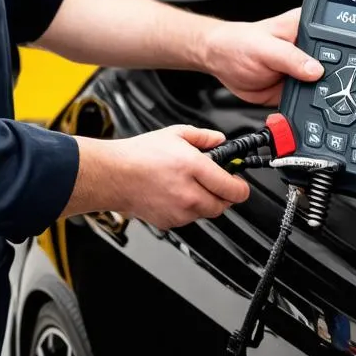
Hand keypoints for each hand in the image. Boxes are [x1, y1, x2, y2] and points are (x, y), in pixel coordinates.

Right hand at [68, 125, 249, 230]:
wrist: (114, 175)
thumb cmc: (139, 155)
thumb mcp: (176, 133)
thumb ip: (203, 137)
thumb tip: (219, 140)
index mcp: (194, 168)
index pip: (233, 189)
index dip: (241, 186)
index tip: (239, 182)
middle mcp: (189, 193)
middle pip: (224, 205)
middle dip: (224, 195)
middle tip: (217, 183)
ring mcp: (180, 211)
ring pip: (207, 213)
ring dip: (206, 202)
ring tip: (192, 186)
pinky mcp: (169, 222)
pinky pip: (189, 219)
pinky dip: (189, 209)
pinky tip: (177, 194)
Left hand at [203, 10, 323, 106]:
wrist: (219, 61)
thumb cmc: (238, 43)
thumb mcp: (265, 48)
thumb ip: (290, 58)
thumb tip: (316, 70)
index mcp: (307, 29)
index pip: (333, 41)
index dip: (339, 55)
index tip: (335, 71)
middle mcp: (309, 49)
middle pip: (333, 67)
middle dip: (333, 81)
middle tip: (327, 91)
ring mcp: (303, 70)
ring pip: (323, 87)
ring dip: (322, 97)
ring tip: (317, 102)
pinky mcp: (296, 88)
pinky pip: (308, 101)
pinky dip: (308, 108)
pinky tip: (307, 110)